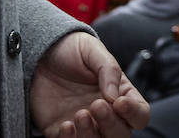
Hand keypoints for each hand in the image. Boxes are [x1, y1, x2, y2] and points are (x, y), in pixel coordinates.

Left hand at [31, 32, 149, 136]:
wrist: (39, 54)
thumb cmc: (71, 50)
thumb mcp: (92, 50)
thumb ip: (108, 70)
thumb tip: (115, 97)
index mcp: (120, 95)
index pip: (139, 114)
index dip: (134, 113)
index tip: (120, 103)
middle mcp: (106, 114)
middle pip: (122, 135)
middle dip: (111, 125)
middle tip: (96, 105)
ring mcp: (86, 125)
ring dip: (91, 136)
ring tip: (79, 114)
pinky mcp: (62, 132)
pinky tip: (65, 125)